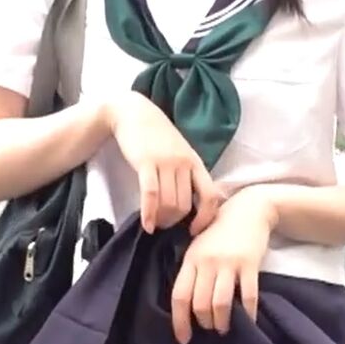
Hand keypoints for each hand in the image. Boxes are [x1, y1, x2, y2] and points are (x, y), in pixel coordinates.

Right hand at [105, 91, 222, 233]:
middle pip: (185, 204)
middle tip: (165, 225)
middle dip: (175, 221)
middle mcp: (184, 163)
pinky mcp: (146, 163)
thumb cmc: (157, 136)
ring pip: (169, 202)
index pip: (210, 196)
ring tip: (155, 223)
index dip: (205, 218)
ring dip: (162, 219)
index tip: (194, 230)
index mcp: (196, 162)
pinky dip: (149, 214)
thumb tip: (195, 203)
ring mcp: (166, 162)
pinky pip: (151, 195)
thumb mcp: (180, 152)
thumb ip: (188, 173)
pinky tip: (146, 225)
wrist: (133, 113)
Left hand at [170, 187, 277, 343]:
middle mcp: (207, 262)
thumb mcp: (199, 245)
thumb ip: (192, 269)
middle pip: (200, 304)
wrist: (249, 209)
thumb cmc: (220, 230)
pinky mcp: (250, 264)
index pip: (179, 296)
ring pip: (220, 304)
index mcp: (191, 258)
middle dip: (204, 323)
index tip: (184, 339)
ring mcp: (229, 262)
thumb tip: (186, 304)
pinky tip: (248, 320)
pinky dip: (248, 314)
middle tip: (210, 328)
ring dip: (222, 322)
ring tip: (224, 327)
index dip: (179, 322)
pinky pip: (248, 296)